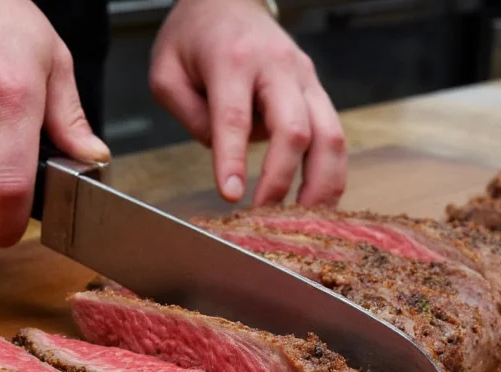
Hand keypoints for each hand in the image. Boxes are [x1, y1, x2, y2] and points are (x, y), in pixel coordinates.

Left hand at [150, 0, 346, 207]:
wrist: (229, 0)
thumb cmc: (193, 37)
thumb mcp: (166, 72)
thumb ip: (190, 116)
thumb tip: (223, 157)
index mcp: (233, 59)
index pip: (235, 117)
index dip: (233, 160)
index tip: (231, 197)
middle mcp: (278, 66)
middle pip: (295, 128)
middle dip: (283, 179)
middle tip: (266, 215)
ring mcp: (305, 77)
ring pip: (330, 134)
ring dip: (321, 183)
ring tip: (306, 221)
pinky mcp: (317, 90)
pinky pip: (334, 135)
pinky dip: (330, 172)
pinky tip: (318, 201)